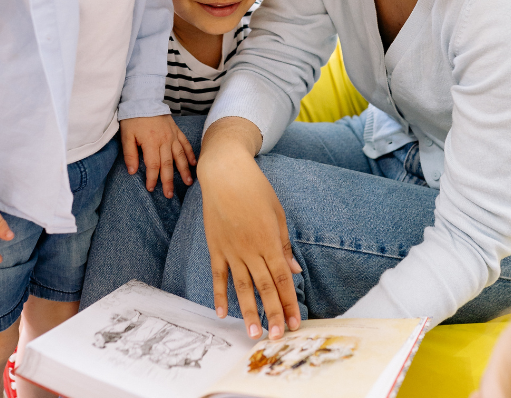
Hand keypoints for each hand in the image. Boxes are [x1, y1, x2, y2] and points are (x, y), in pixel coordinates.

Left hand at [120, 115, 195, 197]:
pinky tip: (193, 163)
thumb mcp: (126, 136)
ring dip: (184, 170)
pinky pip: (185, 144)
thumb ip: (130, 154)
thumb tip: (132, 171)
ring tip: (188, 182)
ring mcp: (172, 136)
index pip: (153, 165)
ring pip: (180, 156)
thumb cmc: (133, 118)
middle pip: (168, 164)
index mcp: (151, 143)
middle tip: (169, 194)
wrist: (144, 99)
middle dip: (168, 180)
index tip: (151, 188)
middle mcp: (164, 141)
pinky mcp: (176, 131)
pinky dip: (190, 154)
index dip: (152, 178)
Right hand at [198, 118, 301, 340]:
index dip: (289, 302)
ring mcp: (231, 250)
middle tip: (278, 337)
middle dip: (273, 314)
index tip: (295, 322)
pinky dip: (219, 295)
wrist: (225, 173)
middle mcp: (250, 250)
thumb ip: (283, 244)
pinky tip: (221, 312)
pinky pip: (218, 275)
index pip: (282, 279)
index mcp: (269, 241)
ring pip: (242, 287)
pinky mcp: (215, 247)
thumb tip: (293, 269)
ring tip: (253, 334)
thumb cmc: (255, 189)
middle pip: (264, 288)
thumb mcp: (277, 213)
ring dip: (248, 312)